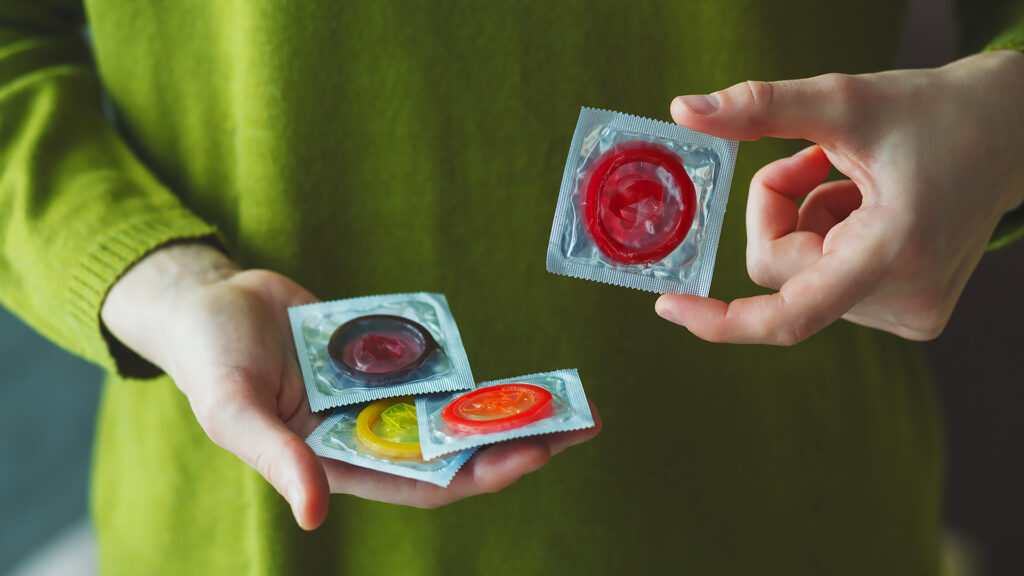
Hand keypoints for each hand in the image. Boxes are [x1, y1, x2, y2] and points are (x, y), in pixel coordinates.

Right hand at [101, 243, 599, 528]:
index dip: (482, 473)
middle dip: (519, 441)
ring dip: (508, 408)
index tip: (534, 453)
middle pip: (459, 449)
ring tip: (566, 396)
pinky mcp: (385, 359)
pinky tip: (516, 370)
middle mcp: (371, 434)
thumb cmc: (211, 360)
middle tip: (581, 423)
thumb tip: (312, 514)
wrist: (209, 302)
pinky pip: (439, 368)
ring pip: (458, 410)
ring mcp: (382, 396)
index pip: (427, 482)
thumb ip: (276, 458)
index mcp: (341, 461)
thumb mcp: (234, 411)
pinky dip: (474, 373)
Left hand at [655, 50, 1023, 344]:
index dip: (723, 319)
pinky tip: (870, 206)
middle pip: (781, 272)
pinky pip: (828, 285)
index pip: (791, 314)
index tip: (668, 306)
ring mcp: (911, 314)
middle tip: (811, 158)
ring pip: (801, 278)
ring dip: (807, 224)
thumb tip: (683, 110)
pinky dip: (829, 241)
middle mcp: (905, 299)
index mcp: (894, 252)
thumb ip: (760, 108)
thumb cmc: (937, 111)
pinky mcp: (912, 315)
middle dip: (776, 211)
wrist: (1017, 132)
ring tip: (857, 182)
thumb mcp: (845, 100)